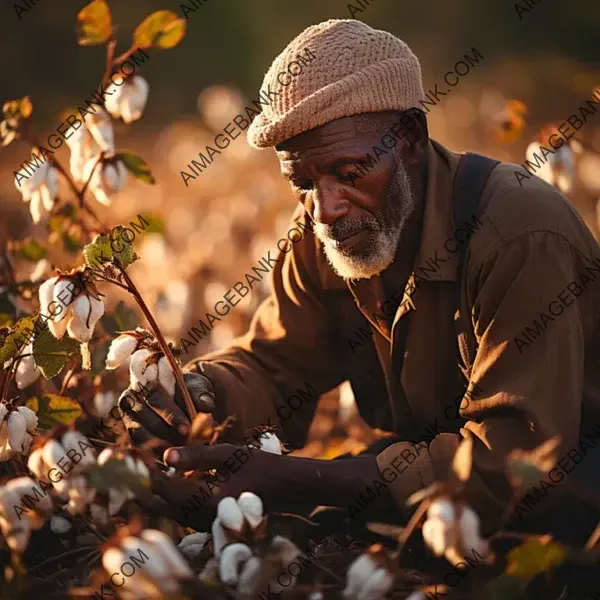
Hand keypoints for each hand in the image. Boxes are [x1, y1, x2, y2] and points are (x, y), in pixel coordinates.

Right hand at [121, 371, 215, 451]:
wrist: (180, 398)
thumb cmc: (187, 390)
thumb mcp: (196, 386)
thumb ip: (201, 393)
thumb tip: (206, 406)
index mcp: (146, 380)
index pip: (156, 397)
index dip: (171, 414)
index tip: (187, 429)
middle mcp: (131, 398)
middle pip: (146, 418)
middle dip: (167, 433)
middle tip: (185, 445)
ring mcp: (128, 417)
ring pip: (140, 435)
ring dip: (160, 446)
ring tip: (179, 453)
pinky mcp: (128, 434)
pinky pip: (139, 447)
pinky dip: (154, 454)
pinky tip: (170, 460)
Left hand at [136, 442, 286, 530]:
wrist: (286, 488)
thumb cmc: (262, 468)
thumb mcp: (230, 455)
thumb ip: (197, 455)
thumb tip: (166, 455)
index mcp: (206, 503)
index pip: (165, 489)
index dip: (147, 472)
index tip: (135, 457)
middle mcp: (202, 518)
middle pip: (160, 507)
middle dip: (144, 487)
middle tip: (132, 467)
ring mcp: (205, 522)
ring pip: (168, 511)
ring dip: (154, 492)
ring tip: (144, 470)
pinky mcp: (208, 520)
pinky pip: (180, 511)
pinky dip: (169, 497)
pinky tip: (167, 479)